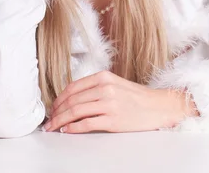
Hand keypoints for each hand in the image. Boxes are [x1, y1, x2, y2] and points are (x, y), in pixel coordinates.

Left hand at [42, 70, 197, 133]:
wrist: (159, 106)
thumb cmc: (137, 97)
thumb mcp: (115, 84)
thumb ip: (96, 88)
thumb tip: (73, 99)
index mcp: (104, 77)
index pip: (73, 87)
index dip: (59, 99)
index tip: (53, 108)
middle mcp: (105, 87)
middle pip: (71, 100)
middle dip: (56, 112)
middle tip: (48, 120)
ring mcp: (109, 103)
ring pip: (76, 112)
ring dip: (60, 121)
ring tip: (53, 127)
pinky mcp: (113, 120)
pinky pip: (86, 124)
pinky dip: (73, 128)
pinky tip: (67, 131)